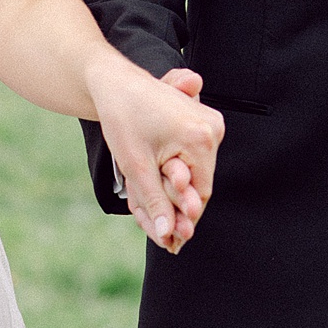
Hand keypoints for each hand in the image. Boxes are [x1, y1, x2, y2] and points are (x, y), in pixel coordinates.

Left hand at [95, 61, 223, 252]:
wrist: (115, 81)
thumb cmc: (122, 117)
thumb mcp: (136, 167)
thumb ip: (156, 202)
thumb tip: (167, 237)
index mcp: (201, 137)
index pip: (201, 193)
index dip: (185, 220)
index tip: (172, 245)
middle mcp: (212, 128)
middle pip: (201, 184)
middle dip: (178, 208)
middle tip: (166, 242)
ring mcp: (209, 123)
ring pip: (197, 173)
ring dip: (176, 192)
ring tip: (157, 219)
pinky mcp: (201, 122)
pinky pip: (193, 158)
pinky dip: (176, 174)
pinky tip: (160, 190)